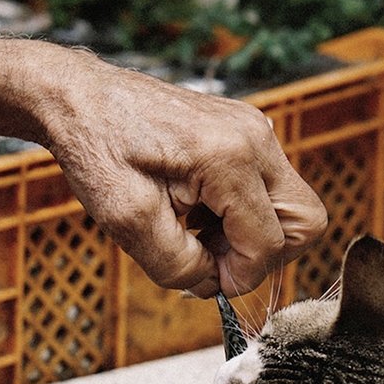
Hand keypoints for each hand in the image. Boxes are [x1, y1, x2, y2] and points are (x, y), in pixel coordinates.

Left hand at [0, 32, 326, 297]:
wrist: (79, 100)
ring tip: (196, 232)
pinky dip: (240, 214)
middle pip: (304, 223)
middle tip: (212, 259)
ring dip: (250, 236)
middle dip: (262, 256)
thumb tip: (213, 283)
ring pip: (290, 209)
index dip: (240, 276)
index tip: (205, 280)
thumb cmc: (97, 150)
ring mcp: (254, 130)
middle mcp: (254, 138)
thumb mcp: (128, 222)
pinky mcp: (245, 132)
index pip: (269, 242)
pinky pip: (267, 190)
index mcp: (229, 157)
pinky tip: (196, 211)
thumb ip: (179, 266)